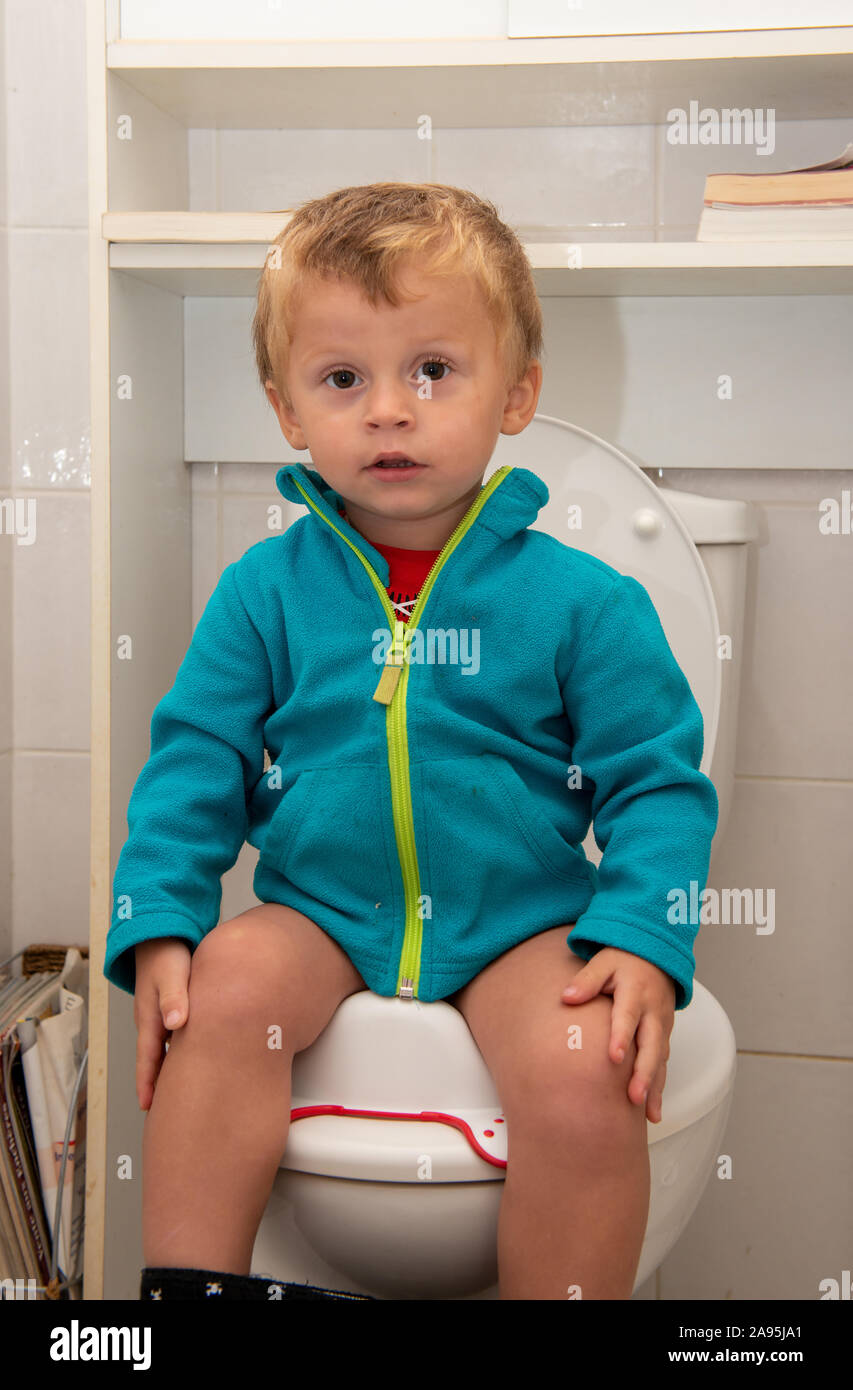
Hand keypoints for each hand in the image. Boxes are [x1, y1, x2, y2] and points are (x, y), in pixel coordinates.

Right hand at [133, 938, 191, 1110]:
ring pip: (165, 1050)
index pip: (149, 1059)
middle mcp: (153, 1020)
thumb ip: (174, 997)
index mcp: (150, 1017)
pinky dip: (181, 1052)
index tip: (149, 1108)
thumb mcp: (172, 973)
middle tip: (168, 1111)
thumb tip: (175, 1023)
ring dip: (170, 1070)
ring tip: (181, 1092)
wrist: (161, 930)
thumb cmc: (165, 952)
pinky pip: (175, 1037)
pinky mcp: (173, 1008)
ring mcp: (162, 1015)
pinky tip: (195, 1058)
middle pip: (155, 1060)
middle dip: (159, 1086)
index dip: (149, 1084)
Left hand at [561, 947, 674, 1123]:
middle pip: (650, 1045)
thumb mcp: (603, 962)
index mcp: (635, 992)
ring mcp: (661, 1026)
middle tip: (633, 1097)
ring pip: (660, 1059)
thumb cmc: (624, 961)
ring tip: (649, 1113)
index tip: (614, 1058)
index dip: (621, 1036)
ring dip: (655, 1086)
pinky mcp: (664, 1036)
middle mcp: (653, 1012)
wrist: (656, 956)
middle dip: (643, 1073)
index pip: (627, 1016)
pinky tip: (653, 1110)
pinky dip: (660, 1087)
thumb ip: (586, 980)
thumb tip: (567, 997)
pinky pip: (663, 1063)